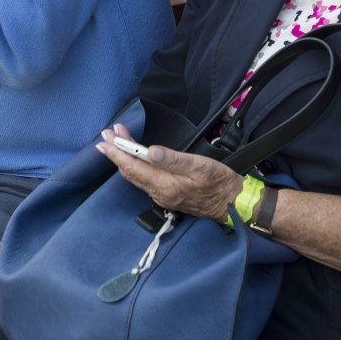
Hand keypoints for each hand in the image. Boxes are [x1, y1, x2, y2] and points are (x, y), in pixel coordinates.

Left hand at [97, 125, 243, 221]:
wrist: (234, 204)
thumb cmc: (219, 183)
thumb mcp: (199, 166)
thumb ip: (173, 159)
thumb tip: (150, 151)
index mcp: (165, 185)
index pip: (133, 167)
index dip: (117, 152)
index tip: (106, 139)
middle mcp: (159, 193)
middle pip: (131, 171)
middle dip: (117, 152)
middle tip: (107, 135)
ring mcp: (163, 196)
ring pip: (136, 175)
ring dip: (125, 158)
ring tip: (117, 141)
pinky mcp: (168, 195)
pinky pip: (144, 179)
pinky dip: (136, 165)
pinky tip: (135, 156)